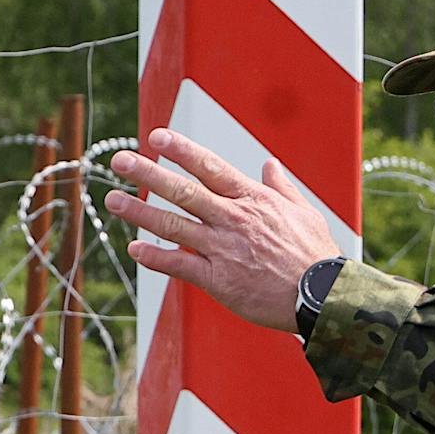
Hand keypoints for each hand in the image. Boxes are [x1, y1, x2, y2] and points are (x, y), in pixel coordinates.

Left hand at [106, 126, 337, 329]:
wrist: (322, 297)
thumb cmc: (315, 255)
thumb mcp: (304, 212)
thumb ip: (281, 187)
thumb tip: (269, 164)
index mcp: (253, 199)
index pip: (210, 167)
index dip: (182, 151)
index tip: (157, 136)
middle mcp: (233, 219)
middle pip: (183, 191)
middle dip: (148, 173)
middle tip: (120, 160)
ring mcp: (223, 249)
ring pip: (173, 226)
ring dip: (140, 212)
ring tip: (112, 200)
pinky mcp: (218, 280)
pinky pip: (179, 265)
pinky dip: (155, 257)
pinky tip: (133, 249)